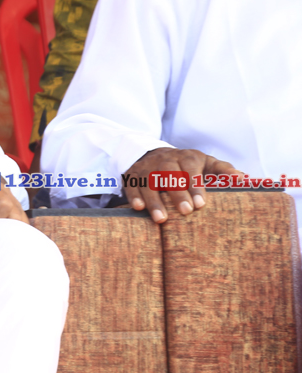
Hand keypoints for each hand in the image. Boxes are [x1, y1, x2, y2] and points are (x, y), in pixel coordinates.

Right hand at [123, 147, 243, 222]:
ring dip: (154, 200)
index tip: (201, 204)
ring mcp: (147, 167)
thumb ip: (222, 170)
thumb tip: (242, 178)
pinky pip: (131, 185)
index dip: (195, 186)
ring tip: (161, 219)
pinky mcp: (132, 175)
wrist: (153, 153)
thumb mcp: (205, 162)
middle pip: (169, 175)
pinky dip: (134, 196)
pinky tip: (139, 208)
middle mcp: (165, 160)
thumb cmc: (186, 164)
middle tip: (186, 211)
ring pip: (149, 182)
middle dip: (177, 193)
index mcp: (186, 157)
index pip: (190, 169)